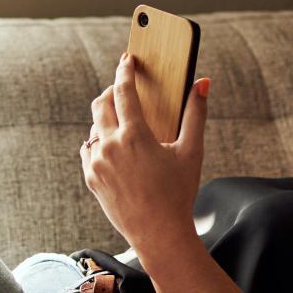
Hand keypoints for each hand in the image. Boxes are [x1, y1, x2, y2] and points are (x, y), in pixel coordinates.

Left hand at [80, 53, 209, 251]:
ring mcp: (97, 163)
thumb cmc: (179, 192)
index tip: (127, 58)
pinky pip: (89, 150)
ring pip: (94, 127)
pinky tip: (113, 146)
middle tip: (123, 88)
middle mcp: (110, 146)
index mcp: (135, 135)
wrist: (158, 234)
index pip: (123, 90)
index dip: (125, 70)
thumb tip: (202, 82)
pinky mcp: (91, 178)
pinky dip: (99, 142)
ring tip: (122, 121)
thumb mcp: (192, 151)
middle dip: (111, 90)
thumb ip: (196, 113)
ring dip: (105, 118)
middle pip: (100, 103)